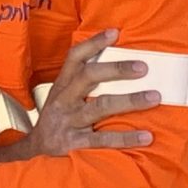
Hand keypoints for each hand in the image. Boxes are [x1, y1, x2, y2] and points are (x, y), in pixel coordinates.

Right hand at [0, 28, 158, 164]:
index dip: (93, 43)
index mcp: (62, 85)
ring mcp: (68, 122)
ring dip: (129, 101)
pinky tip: (146, 136)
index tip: (115, 33)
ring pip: (100, 107)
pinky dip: (126, 137)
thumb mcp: (62, 98)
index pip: (75, 57)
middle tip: (144, 67)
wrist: (32, 154)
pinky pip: (102, 139)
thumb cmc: (57, 121)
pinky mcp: (73, 144)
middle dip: (117, 69)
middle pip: (89, 77)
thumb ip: (82, 84)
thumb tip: (119, 67)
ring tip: (154, 97)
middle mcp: (63, 100)